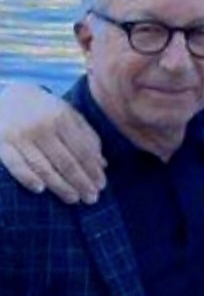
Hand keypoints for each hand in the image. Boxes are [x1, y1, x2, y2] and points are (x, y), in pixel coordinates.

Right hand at [0, 83, 105, 203]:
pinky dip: (28, 178)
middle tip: (92, 198)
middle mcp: (42, 126)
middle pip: (65, 162)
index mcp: (61, 117)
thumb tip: (102, 164)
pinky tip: (41, 190)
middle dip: (81, 182)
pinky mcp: (3, 143)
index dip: (93, 170)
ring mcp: (21, 136)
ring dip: (61, 186)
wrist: (7, 97)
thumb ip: (87, 136)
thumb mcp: (67, 114)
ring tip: (74, 199)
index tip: (101, 185)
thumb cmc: (43, 110)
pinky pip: (16, 166)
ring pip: (44, 167)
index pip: (82, 150)